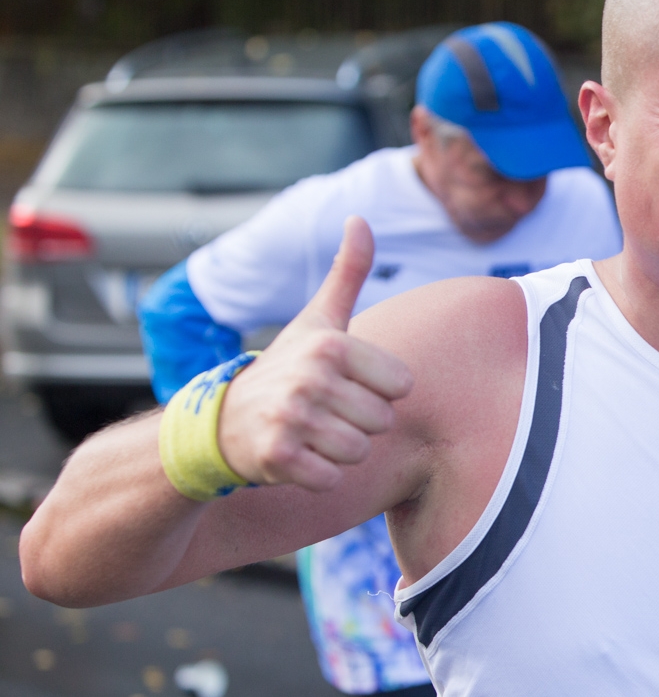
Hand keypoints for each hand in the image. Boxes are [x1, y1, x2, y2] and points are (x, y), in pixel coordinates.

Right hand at [217, 217, 414, 489]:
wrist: (219, 421)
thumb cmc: (284, 368)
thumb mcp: (318, 320)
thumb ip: (348, 272)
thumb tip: (360, 218)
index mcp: (332, 345)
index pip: (402, 387)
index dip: (376, 391)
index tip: (343, 384)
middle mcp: (311, 378)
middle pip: (383, 422)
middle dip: (357, 423)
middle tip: (322, 411)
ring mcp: (291, 418)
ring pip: (360, 452)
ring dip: (338, 450)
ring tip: (310, 432)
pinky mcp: (277, 458)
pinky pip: (331, 479)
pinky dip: (316, 475)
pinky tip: (295, 456)